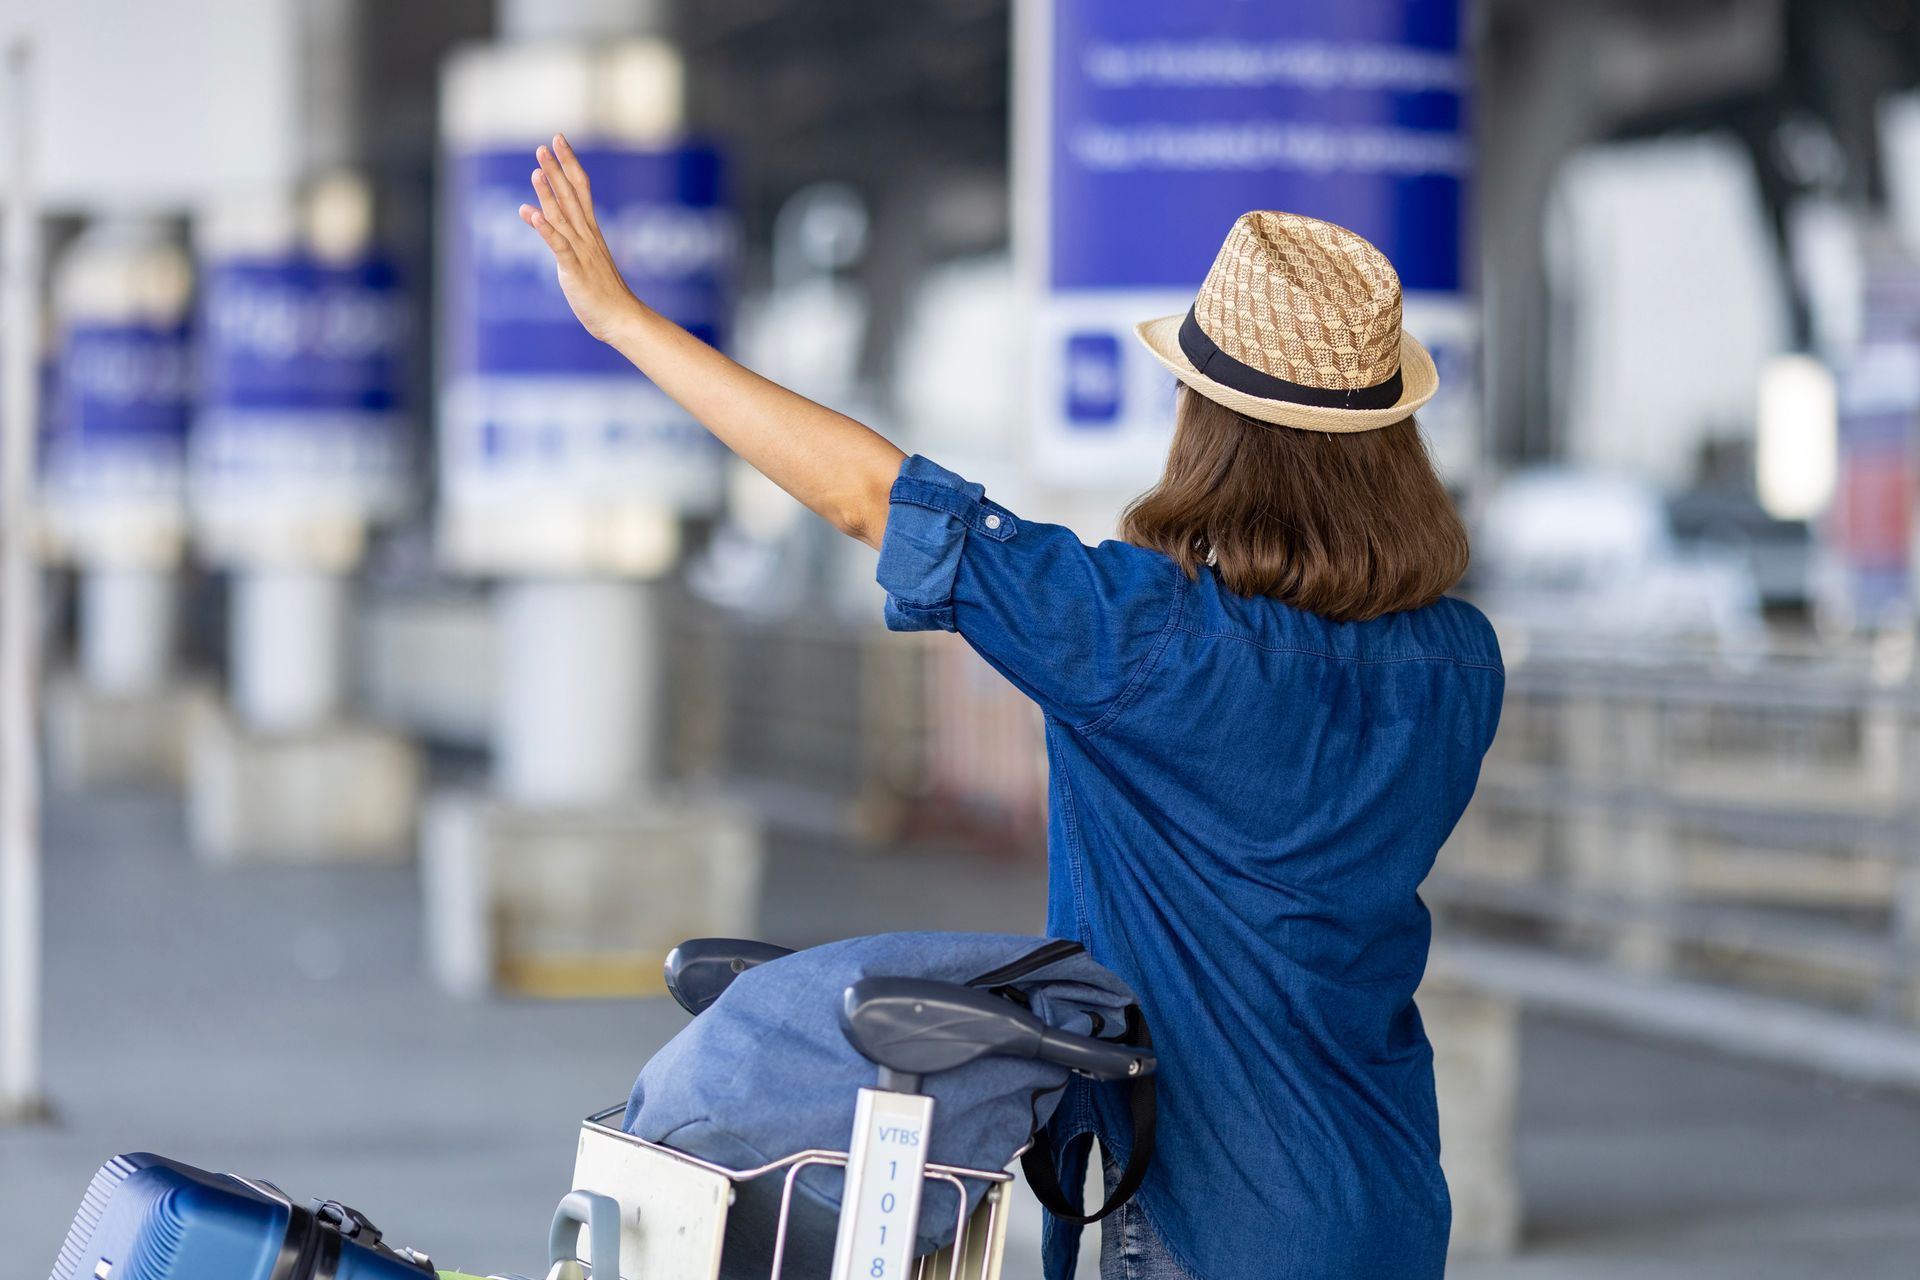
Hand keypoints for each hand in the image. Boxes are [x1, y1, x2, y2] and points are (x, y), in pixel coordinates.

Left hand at [518, 134, 643, 343]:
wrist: (622, 319)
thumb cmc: (600, 291)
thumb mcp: (575, 256)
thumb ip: (554, 232)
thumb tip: (530, 211)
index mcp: (589, 231)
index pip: (580, 188)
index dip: (568, 163)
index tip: (559, 140)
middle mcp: (586, 236)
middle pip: (571, 196)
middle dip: (557, 170)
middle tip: (544, 145)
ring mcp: (582, 252)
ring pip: (563, 217)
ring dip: (549, 194)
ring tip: (537, 172)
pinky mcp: (575, 271)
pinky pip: (559, 247)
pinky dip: (546, 231)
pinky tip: (532, 215)